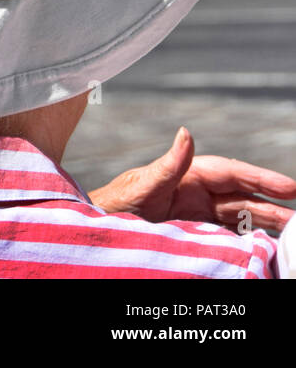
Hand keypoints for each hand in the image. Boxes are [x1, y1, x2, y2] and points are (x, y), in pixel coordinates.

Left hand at [88, 127, 295, 231]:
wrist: (97, 228)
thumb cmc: (114, 204)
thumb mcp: (141, 185)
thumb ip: (167, 165)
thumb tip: (187, 132)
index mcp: (186, 175)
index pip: (231, 173)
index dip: (261, 179)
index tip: (290, 187)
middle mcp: (194, 191)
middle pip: (241, 195)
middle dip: (271, 202)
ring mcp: (194, 211)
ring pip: (238, 214)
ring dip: (265, 221)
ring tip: (291, 230)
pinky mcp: (192, 229)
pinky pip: (225, 231)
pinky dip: (246, 235)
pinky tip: (264, 242)